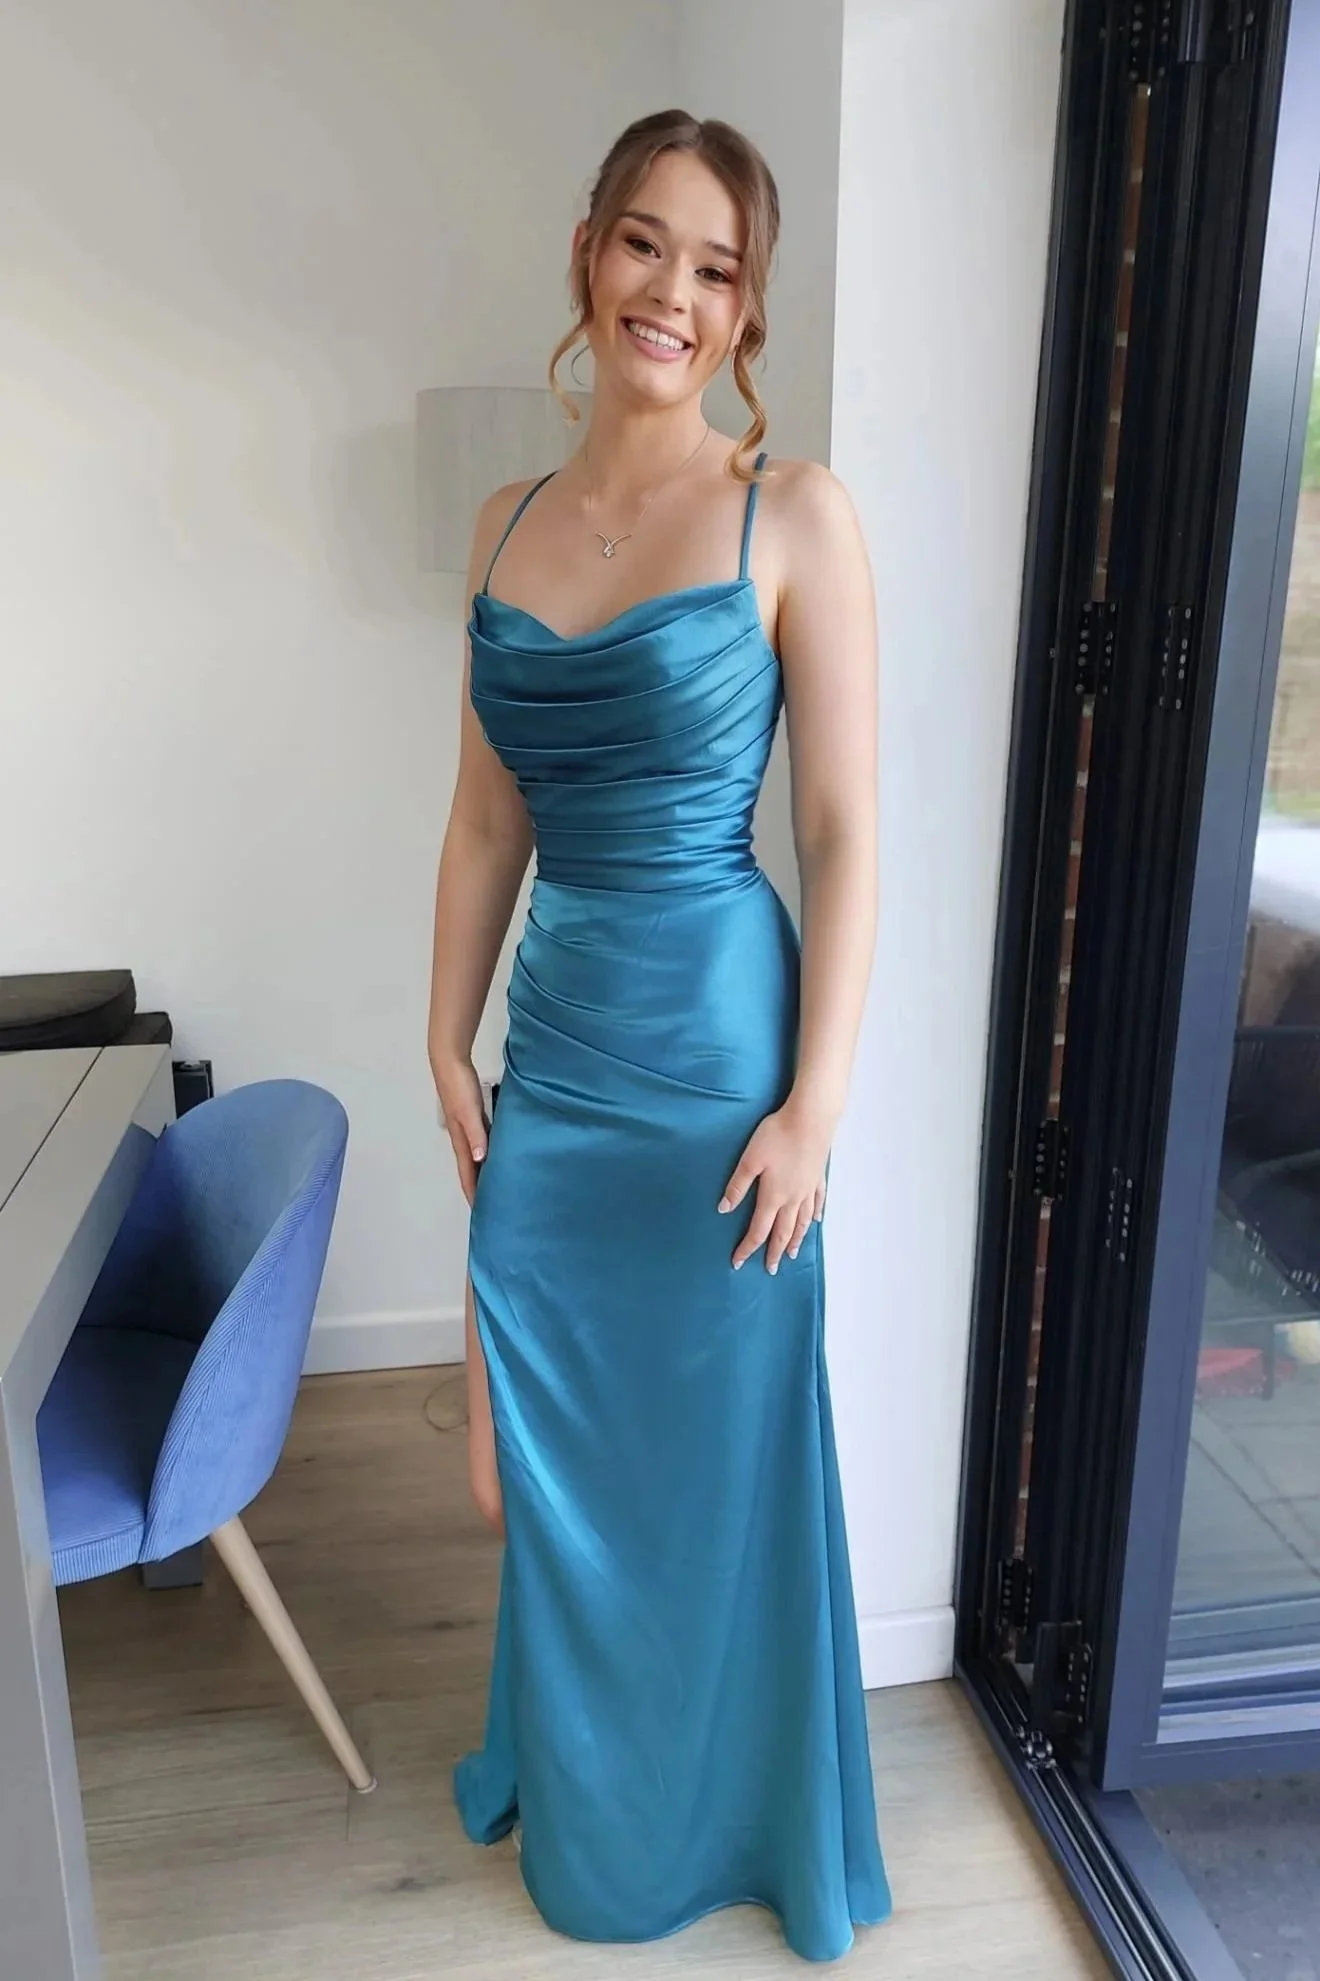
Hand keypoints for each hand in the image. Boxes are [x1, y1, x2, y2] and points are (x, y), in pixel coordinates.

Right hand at [435, 1058, 490, 1206]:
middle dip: (478, 1188)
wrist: (449, 1061)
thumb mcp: (469, 1111)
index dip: (473, 1193)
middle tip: (493, 1204)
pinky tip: (499, 1154)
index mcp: (461, 1139)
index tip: (482, 1212)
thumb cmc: (459, 1086)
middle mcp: (463, 1138)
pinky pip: (482, 1141)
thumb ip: (476, 1134)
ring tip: (497, 1185)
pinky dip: (488, 1153)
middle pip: (471, 1169)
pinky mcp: (473, 1116)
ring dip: (484, 1172)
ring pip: (477, 1157)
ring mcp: (467, 1127)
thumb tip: (480, 1160)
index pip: (467, 1174)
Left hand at [718, 1092, 833, 1272]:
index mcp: (773, 1196)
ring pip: (802, 1222)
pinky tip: (815, 1221)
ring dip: (796, 1240)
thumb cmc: (778, 1135)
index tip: (738, 1263)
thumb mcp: (750, 1159)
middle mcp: (793, 1198)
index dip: (747, 1248)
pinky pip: (817, 1202)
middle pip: (783, 1232)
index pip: (758, 1230)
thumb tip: (724, 1209)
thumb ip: (737, 1186)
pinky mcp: (818, 1176)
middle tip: (771, 1269)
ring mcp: (808, 1188)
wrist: (812, 1118)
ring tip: (792, 1254)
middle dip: (775, 1252)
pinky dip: (815, 1215)